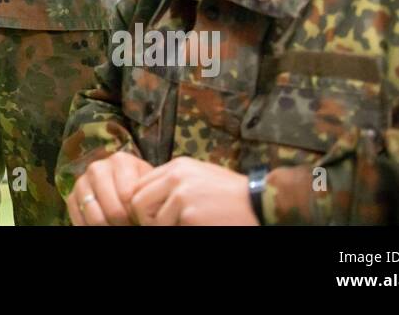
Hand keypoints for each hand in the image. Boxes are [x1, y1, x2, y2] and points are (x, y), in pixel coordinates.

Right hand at [66, 151, 151, 225]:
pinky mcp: (72, 197)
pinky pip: (79, 220)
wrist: (124, 181)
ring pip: (94, 217)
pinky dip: (90, 228)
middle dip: (123, 224)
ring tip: (118, 226)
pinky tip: (103, 227)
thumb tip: (142, 216)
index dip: (136, 214)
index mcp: (119, 161)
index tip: (141, 218)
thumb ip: (144, 195)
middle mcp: (97, 168)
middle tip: (129, 226)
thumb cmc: (138, 185)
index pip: (127, 197)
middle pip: (112, 209)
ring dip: (108, 228)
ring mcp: (82, 182)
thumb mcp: (146, 185)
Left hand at [128, 156, 258, 225]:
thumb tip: (148, 200)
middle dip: (146, 219)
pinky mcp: (190, 213)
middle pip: (138, 202)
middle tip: (162, 227)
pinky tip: (198, 227)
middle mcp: (176, 176)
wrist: (261, 202)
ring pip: (153, 220)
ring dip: (165, 228)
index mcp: (177, 166)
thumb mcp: (199, 178)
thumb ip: (174, 184)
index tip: (153, 218)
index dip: (143, 205)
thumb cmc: (231, 195)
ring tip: (186, 226)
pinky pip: (170, 229)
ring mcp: (182, 194)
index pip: (140, 185)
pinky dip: (180, 231)